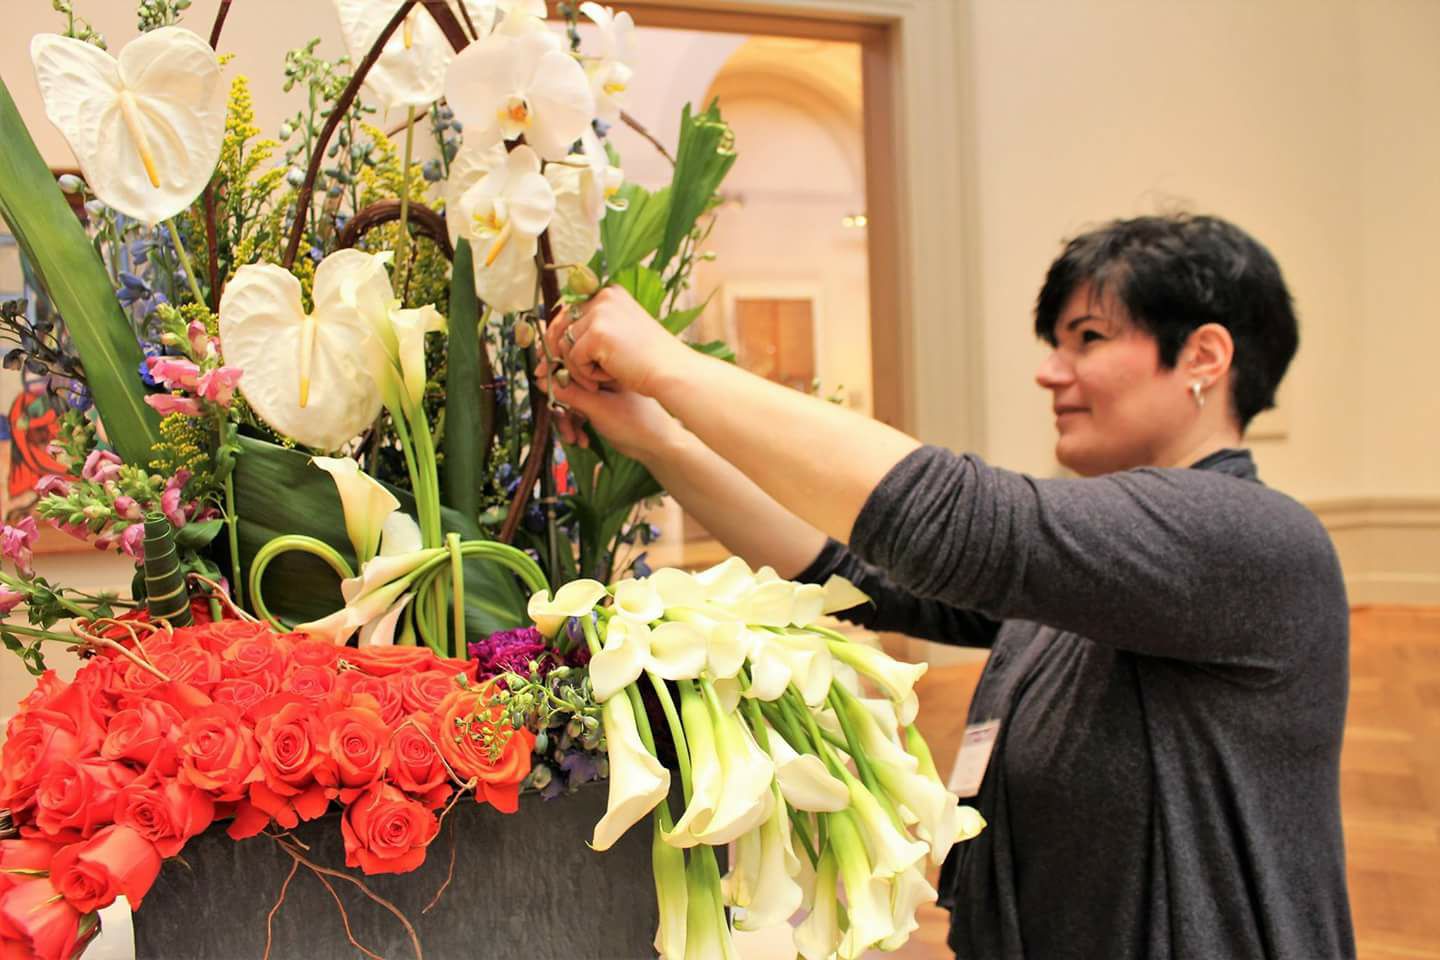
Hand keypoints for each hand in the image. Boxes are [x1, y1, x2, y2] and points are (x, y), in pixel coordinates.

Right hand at [537, 361, 684, 462]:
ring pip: (571, 399)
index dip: (554, 372)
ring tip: (573, 437)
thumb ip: (570, 393)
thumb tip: (542, 381)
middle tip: (559, 417)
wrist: (658, 447)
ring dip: (567, 420)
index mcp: (607, 366)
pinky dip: (576, 426)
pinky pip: (578, 411)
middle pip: (567, 382)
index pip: (572, 360)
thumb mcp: (599, 408)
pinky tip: (582, 440)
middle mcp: (603, 376)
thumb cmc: (638, 423)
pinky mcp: (600, 407)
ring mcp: (601, 391)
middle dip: (560, 404)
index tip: (542, 384)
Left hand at [544, 286, 690, 395]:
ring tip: (600, 381)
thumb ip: (593, 329)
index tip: (550, 357)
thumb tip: (552, 337)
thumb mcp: (620, 334)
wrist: (671, 372)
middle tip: (549, 374)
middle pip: (561, 325)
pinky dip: (586, 375)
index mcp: (610, 293)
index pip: (569, 310)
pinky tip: (607, 378)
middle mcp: (603, 297)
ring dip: (578, 369)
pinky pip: (574, 359)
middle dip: (555, 353)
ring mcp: (600, 313)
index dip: (556, 335)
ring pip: (566, 345)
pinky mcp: (597, 333)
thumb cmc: (650, 360)